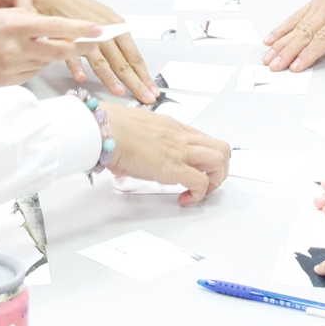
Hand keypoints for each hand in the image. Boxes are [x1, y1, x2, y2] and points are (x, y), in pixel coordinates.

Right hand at [0, 8, 98, 86]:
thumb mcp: (4, 14)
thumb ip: (31, 21)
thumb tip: (59, 29)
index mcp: (16, 26)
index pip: (55, 28)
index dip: (79, 30)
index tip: (98, 30)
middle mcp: (16, 48)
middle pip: (59, 52)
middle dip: (79, 49)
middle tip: (93, 44)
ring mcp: (13, 67)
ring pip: (47, 62)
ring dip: (51, 54)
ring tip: (38, 45)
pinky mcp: (11, 81)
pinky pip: (33, 72)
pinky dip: (35, 63)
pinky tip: (22, 56)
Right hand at [28, 0, 156, 102]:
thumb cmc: (83, 9)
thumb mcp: (107, 20)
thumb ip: (119, 40)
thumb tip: (132, 62)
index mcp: (118, 28)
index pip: (135, 56)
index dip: (144, 75)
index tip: (152, 90)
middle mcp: (106, 33)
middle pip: (122, 63)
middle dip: (135, 83)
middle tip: (146, 98)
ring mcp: (87, 36)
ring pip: (101, 61)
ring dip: (110, 79)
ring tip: (120, 92)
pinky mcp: (67, 38)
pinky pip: (72, 55)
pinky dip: (77, 66)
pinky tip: (82, 78)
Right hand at [103, 104, 229, 205]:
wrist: (103, 129)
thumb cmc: (110, 127)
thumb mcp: (133, 132)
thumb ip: (138, 145)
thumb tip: (129, 160)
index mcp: (172, 126)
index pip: (203, 140)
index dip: (205, 157)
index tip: (196, 169)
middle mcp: (181, 136)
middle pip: (221, 148)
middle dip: (219, 169)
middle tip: (206, 182)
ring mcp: (180, 151)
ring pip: (219, 161)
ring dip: (214, 181)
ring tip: (199, 192)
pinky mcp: (174, 168)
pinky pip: (201, 182)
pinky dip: (198, 194)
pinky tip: (185, 198)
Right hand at [263, 0, 324, 69]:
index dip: (310, 53)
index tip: (296, 66)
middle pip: (306, 31)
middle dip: (288, 51)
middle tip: (274, 66)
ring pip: (298, 23)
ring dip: (281, 41)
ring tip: (268, 55)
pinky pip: (297, 14)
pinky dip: (283, 26)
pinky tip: (272, 37)